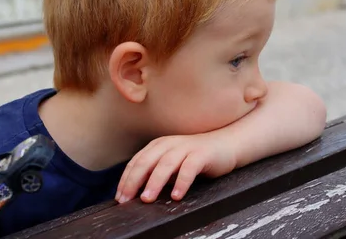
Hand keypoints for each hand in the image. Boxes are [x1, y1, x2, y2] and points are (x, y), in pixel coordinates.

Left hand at [116, 134, 235, 203]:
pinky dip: (181, 182)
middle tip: (126, 200)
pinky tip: (176, 195)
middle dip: (133, 182)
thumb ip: (156, 173)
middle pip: (145, 162)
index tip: (119, 198)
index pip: (136, 162)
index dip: (125, 180)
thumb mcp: (171, 165)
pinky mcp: (201, 155)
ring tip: (147, 199)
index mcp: (157, 146)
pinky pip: (189, 168)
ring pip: (165, 165)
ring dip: (154, 182)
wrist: (226, 144)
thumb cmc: (195, 159)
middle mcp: (168, 145)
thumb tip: (136, 193)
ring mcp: (185, 148)